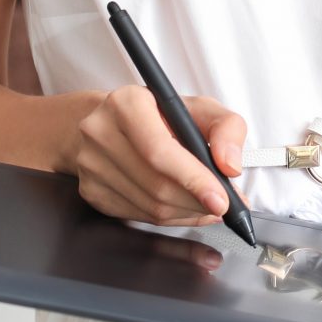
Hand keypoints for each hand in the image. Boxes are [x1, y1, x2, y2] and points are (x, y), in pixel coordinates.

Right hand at [67, 85, 247, 226]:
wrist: (110, 121)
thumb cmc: (158, 114)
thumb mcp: (199, 107)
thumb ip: (227, 127)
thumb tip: (230, 165)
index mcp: (127, 104)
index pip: (160, 150)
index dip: (193, 179)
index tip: (220, 198)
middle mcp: (101, 132)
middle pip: (157, 184)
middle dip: (197, 202)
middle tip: (224, 205)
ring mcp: (91, 165)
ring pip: (149, 206)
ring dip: (187, 212)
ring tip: (208, 204)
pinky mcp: (91, 191)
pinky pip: (139, 216)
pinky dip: (171, 218)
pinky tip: (185, 207)